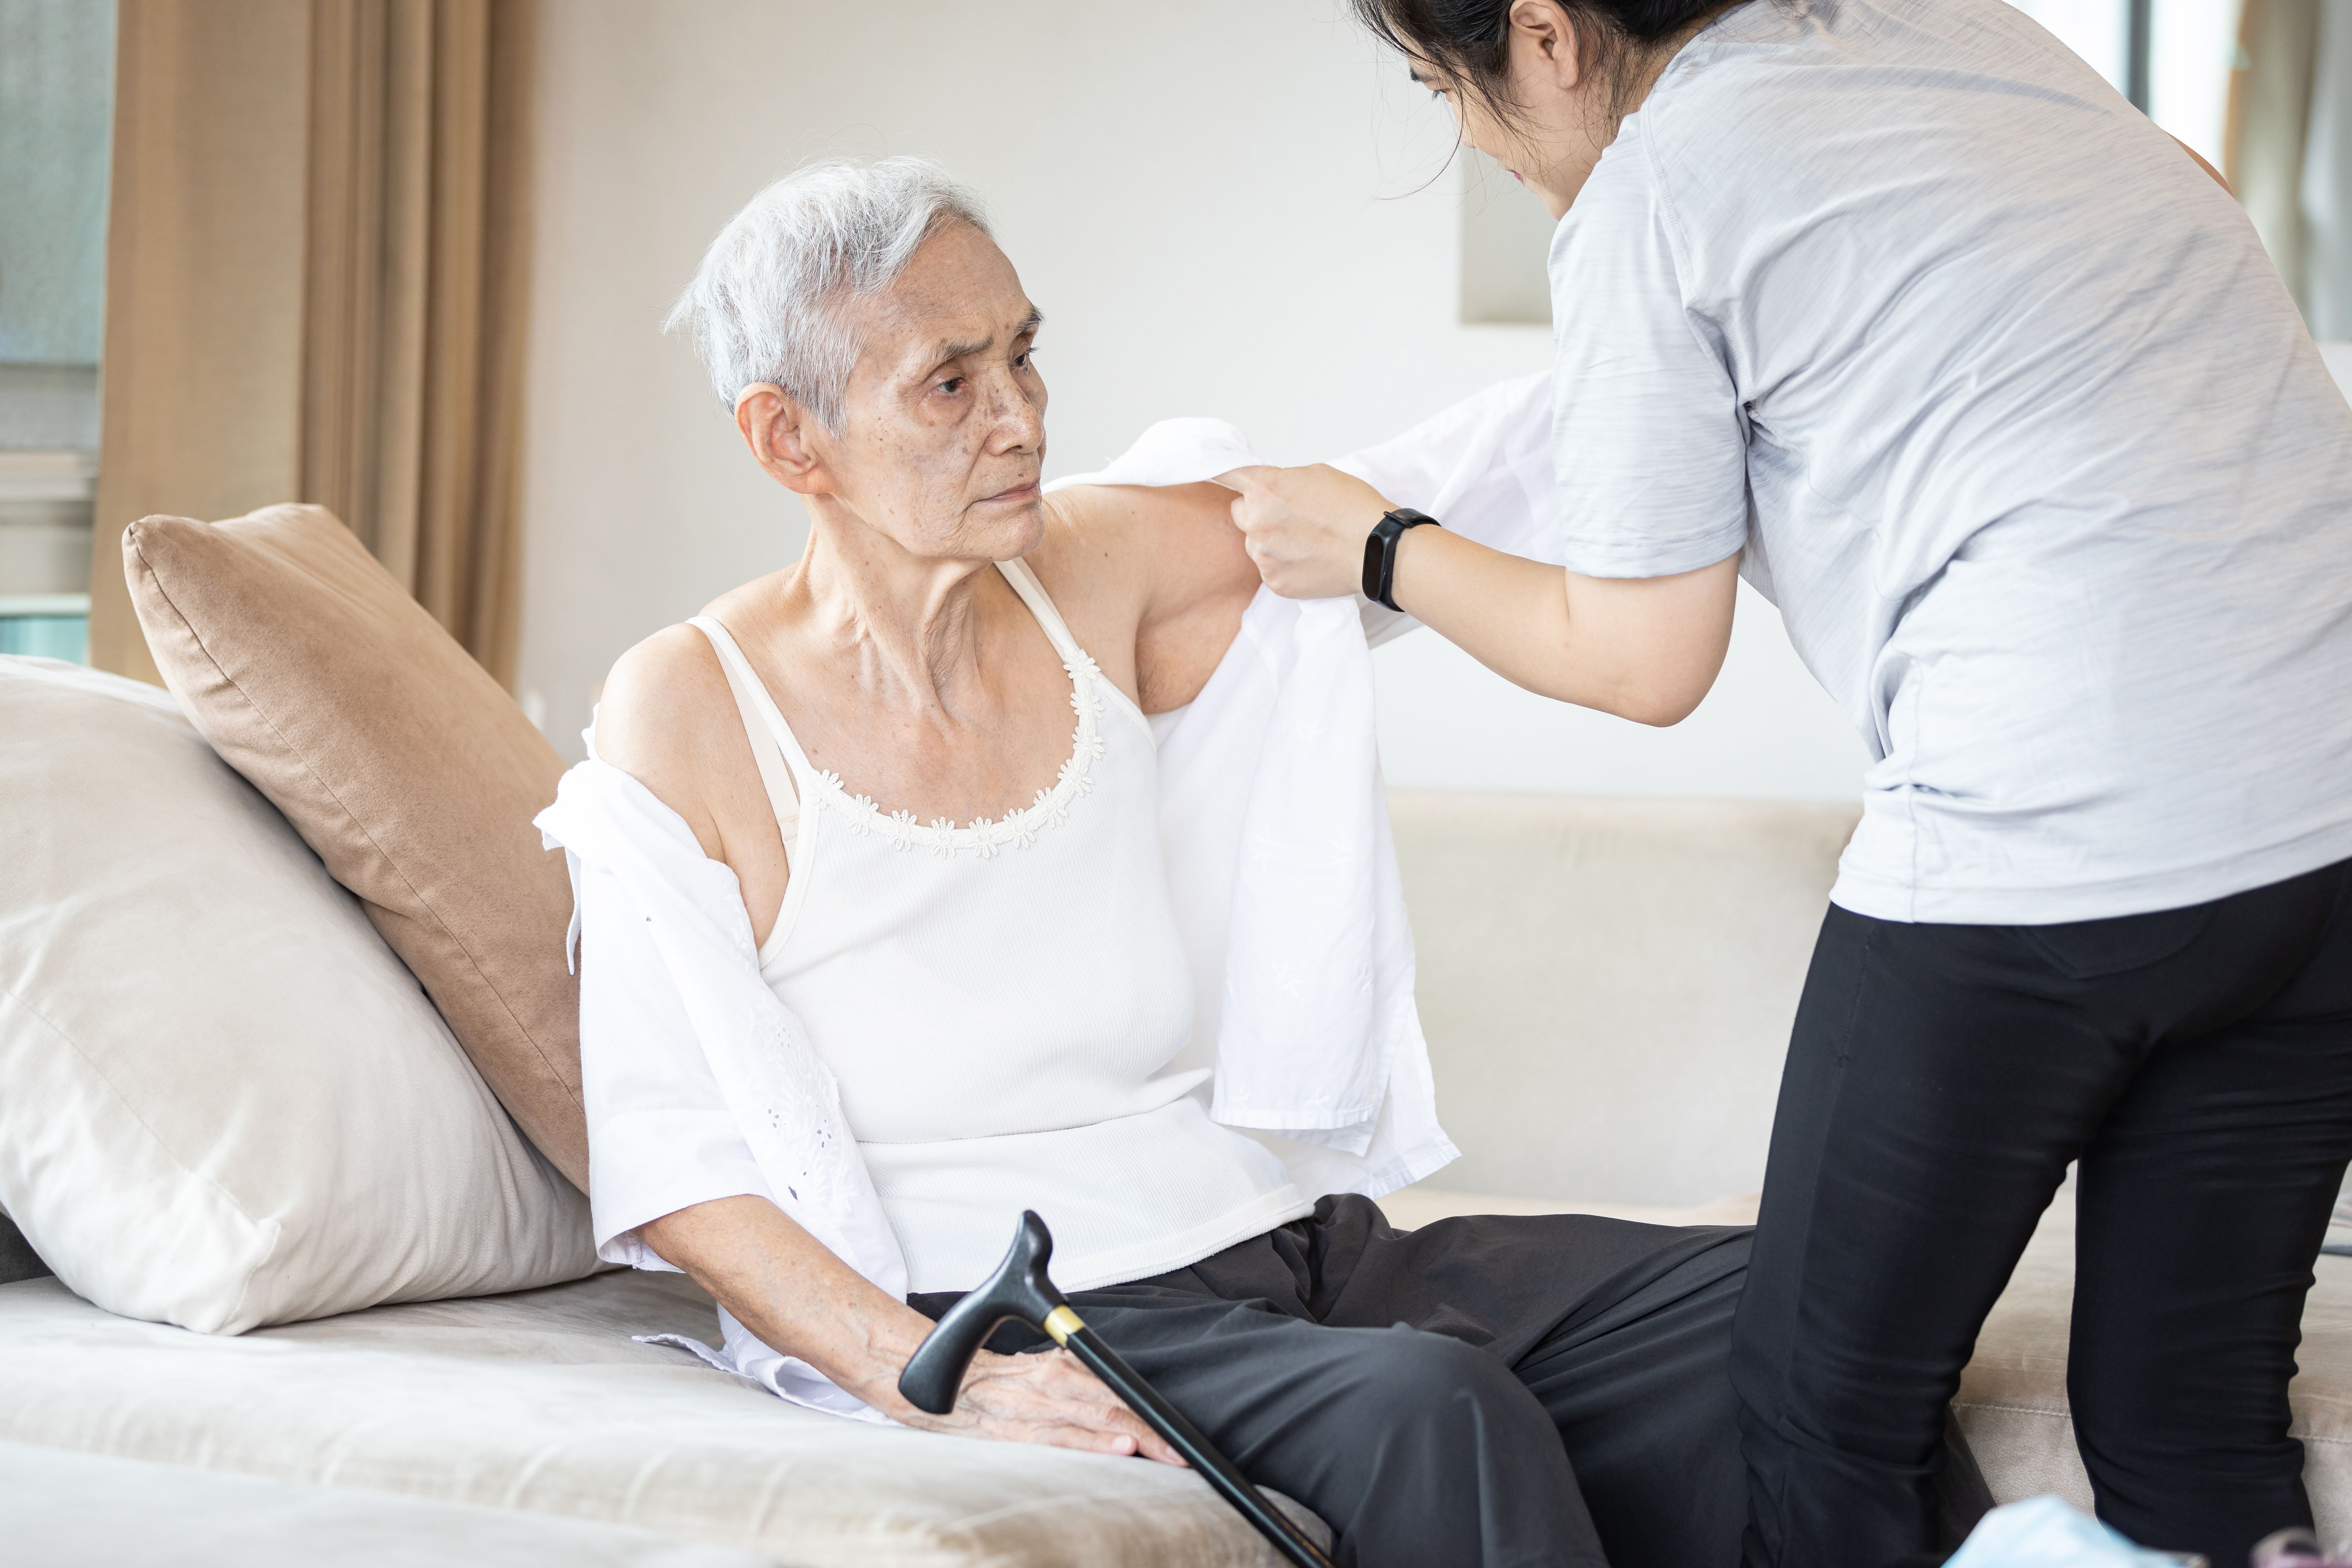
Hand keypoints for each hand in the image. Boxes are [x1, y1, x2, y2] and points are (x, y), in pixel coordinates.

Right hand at [887, 1346, 1187, 1465]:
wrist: (948, 1390)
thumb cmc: (1003, 1380)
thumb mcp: (1045, 1366)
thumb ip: (1079, 1374)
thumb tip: (1115, 1388)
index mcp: (1062, 1366)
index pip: (1115, 1388)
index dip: (1146, 1408)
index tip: (1172, 1426)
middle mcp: (1054, 1385)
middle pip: (1114, 1408)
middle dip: (1151, 1431)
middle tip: (1179, 1451)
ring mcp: (1039, 1412)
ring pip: (1095, 1424)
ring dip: (1134, 1439)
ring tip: (1162, 1452)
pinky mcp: (1022, 1435)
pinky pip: (1065, 1441)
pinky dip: (1094, 1444)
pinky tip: (1118, 1449)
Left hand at [1219, 463, 1395, 599]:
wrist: (1376, 550)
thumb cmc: (1354, 508)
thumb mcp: (1316, 474)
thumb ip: (1283, 480)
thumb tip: (1270, 490)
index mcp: (1265, 489)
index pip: (1227, 475)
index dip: (1226, 474)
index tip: (1216, 473)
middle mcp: (1257, 521)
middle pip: (1240, 512)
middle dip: (1258, 511)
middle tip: (1290, 516)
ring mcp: (1263, 555)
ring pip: (1254, 543)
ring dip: (1270, 541)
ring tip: (1306, 541)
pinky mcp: (1274, 581)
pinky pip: (1268, 568)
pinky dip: (1283, 565)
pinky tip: (1309, 559)